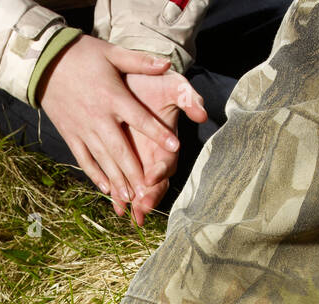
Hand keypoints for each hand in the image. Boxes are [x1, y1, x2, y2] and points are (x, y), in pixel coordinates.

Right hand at [36, 36, 180, 213]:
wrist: (44, 62)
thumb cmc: (82, 55)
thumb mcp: (112, 52)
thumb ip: (140, 61)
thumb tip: (166, 64)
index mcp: (113, 97)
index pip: (140, 118)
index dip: (158, 132)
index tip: (175, 147)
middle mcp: (99, 117)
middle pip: (121, 150)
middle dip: (135, 172)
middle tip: (147, 192)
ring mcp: (83, 129)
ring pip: (103, 159)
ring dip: (117, 180)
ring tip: (129, 198)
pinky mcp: (71, 135)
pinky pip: (84, 159)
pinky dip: (95, 174)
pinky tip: (105, 188)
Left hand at [116, 71, 207, 223]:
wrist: (131, 75)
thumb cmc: (154, 82)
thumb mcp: (173, 85)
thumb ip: (188, 99)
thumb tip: (203, 113)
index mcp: (167, 144)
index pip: (166, 163)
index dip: (160, 171)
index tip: (151, 177)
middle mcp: (153, 157)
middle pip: (154, 183)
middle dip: (148, 196)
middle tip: (142, 208)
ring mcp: (137, 161)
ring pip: (137, 188)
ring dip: (132, 202)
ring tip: (126, 213)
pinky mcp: (121, 161)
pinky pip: (120, 182)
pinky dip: (118, 195)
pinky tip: (115, 206)